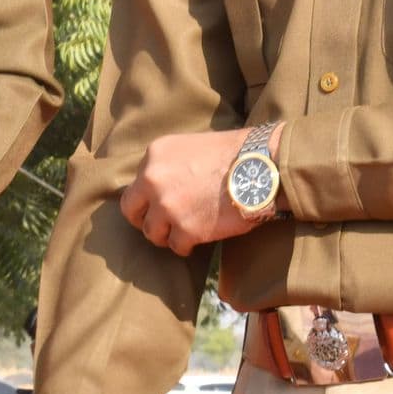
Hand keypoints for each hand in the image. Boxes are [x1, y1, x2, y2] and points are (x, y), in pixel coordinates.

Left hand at [116, 126, 262, 256]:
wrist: (259, 168)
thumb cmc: (232, 153)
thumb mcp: (189, 146)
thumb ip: (167, 166)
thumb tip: (158, 186)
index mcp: (153, 157)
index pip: (134, 186)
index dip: (145, 199)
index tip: (153, 206)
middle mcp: (153, 181)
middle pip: (132, 212)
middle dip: (145, 220)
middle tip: (159, 225)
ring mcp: (168, 207)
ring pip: (152, 233)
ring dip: (166, 235)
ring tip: (181, 233)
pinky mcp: (187, 230)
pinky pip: (176, 246)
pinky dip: (186, 246)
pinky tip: (195, 241)